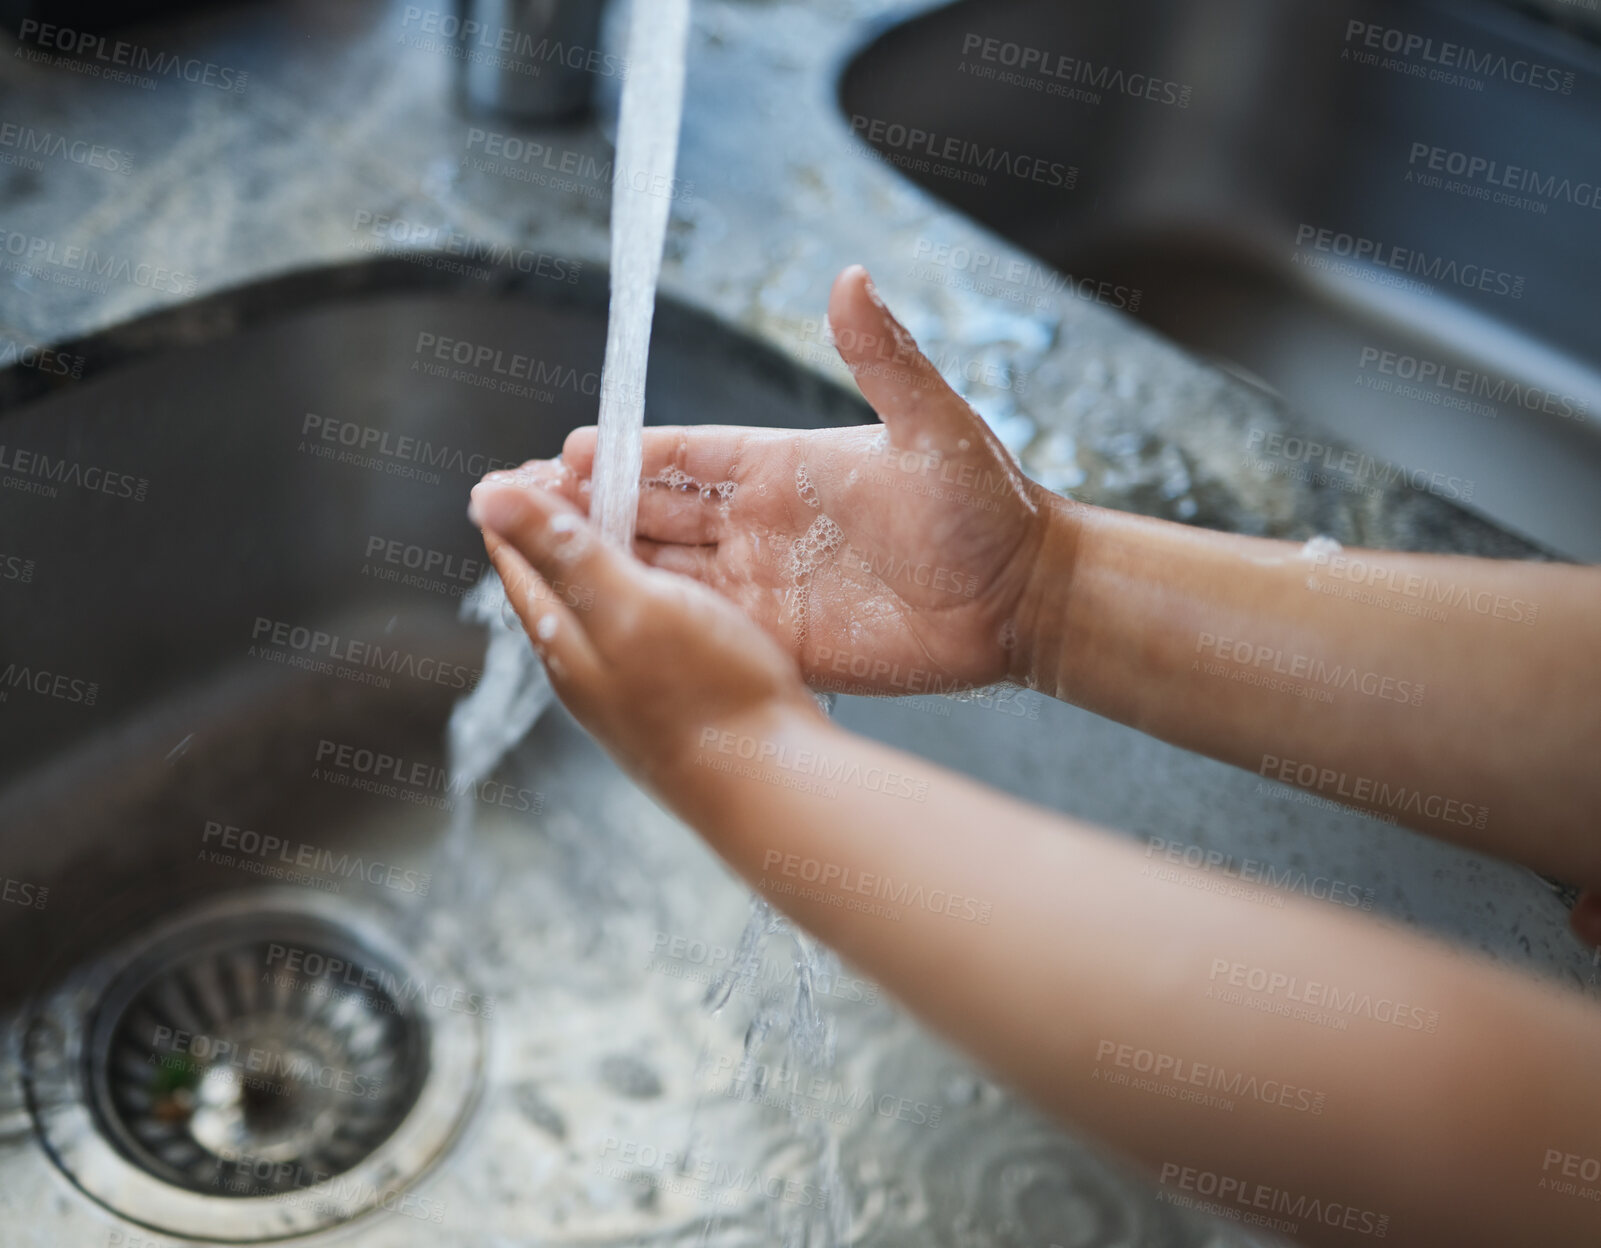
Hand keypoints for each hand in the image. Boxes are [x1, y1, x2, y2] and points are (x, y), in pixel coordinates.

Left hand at [468, 472, 823, 790]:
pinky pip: (646, 624)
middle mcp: (586, 666)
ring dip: (606, 552)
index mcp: (563, 639)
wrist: (770, 786)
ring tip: (628, 511)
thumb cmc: (703, 696)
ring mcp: (630, 685)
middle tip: (578, 473)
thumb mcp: (627, 603)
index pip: (518, 559)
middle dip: (559, 525)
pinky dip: (648, 584)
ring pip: (602, 604)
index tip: (531, 461)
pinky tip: (677, 580)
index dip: (518, 505)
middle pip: (557, 580)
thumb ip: (561, 549)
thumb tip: (484, 495)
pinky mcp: (675, 695)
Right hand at [553, 265, 1053, 696]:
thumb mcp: (933, 425)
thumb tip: (851, 279)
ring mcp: (766, 585)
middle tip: (517, 507)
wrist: (1026, 596)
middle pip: (653, 513)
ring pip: (665, 573)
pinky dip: (656, 628)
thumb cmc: (986, 502)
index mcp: (781, 465)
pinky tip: (608, 630)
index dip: (624, 454)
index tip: (561, 453)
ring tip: (537, 569)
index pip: (681, 454)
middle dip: (587, 510)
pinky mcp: (783, 642)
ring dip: (607, 568)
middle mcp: (760, 523)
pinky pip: (704, 633)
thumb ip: (886, 360)